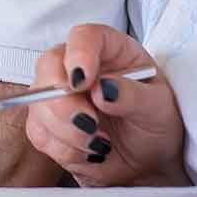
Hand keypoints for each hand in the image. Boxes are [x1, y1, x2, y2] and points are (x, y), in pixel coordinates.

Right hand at [25, 24, 187, 186]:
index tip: (83, 81)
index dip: (79, 54)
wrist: (147, 160)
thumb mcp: (157, 108)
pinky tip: (89, 153)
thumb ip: (133, 96)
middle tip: (90, 124)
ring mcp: (58, 94)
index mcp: (109, 50)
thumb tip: (103, 88)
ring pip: (39, 101)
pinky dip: (63, 148)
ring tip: (100, 144)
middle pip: (49, 65)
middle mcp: (78, 66)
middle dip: (64, 100)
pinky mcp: (47, 124)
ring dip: (66, 130)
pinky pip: (39, 132)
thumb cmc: (155, 123)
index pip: (84, 36)